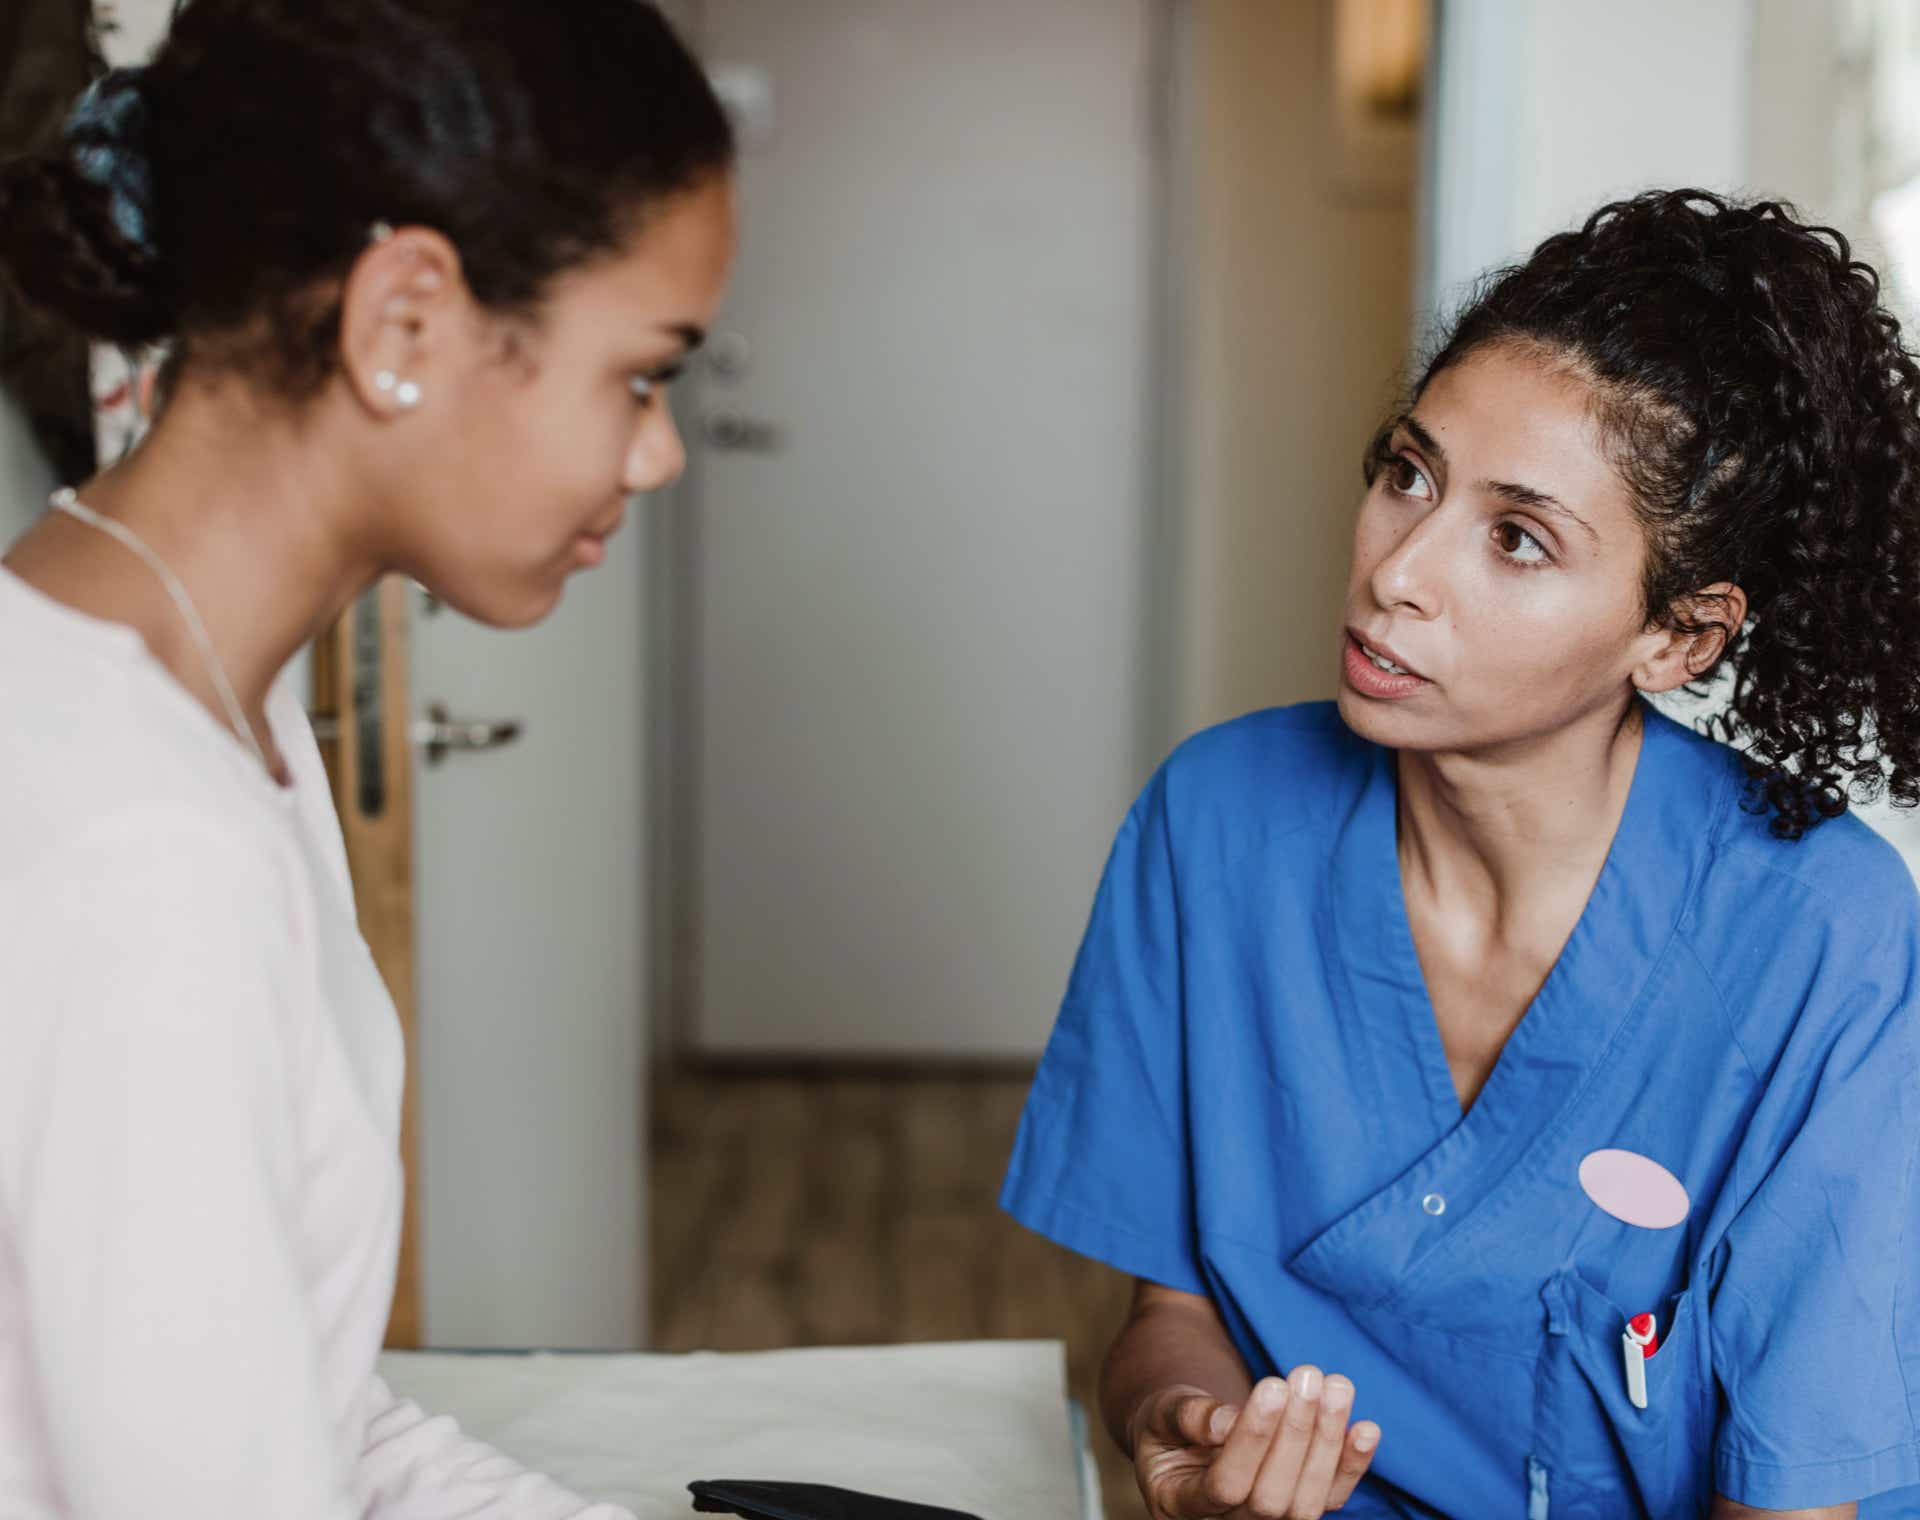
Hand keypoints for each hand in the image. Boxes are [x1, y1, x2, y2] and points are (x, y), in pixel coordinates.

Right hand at [1128, 1366, 1379, 1518]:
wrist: (1186, 1441)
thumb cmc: (1169, 1426)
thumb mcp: (1161, 1413)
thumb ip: (1187, 1417)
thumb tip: (1225, 1422)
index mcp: (1180, 1503)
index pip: (1225, 1483)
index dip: (1253, 1438)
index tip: (1274, 1386)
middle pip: (1272, 1498)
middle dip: (1295, 1434)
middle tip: (1308, 1376)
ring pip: (1307, 1503)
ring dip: (1328, 1443)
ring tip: (1336, 1387)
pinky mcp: (1299, 1509)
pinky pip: (1331, 1499)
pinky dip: (1352, 1466)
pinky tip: (1366, 1428)